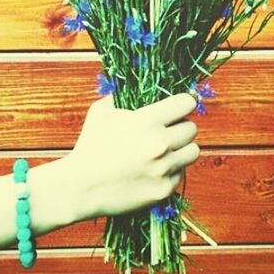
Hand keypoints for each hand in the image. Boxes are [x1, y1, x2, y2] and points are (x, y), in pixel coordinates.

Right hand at [64, 93, 199, 219]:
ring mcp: (164, 168)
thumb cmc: (89, 145)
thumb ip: (121, 95)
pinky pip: (180, 173)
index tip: (180, 107)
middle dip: (181, 127)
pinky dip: (172, 170)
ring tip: (165, 150)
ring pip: (192, 151)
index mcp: (148, 120)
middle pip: (192, 128)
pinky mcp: (164, 189)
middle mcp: (161, 143)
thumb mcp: (101, 111)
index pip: (186, 103)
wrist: (80, 187)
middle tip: (168, 131)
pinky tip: (154, 169)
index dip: (184, 103)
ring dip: (181, 149)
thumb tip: (134, 84)